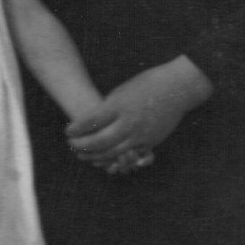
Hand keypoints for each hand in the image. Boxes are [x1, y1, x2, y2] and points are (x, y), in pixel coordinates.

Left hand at [65, 56, 212, 168]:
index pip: (92, 121)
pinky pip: (128, 155)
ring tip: (83, 155)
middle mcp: (129, 122)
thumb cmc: (146, 85)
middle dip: (82, 145)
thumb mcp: (121, 92)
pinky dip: (114, 159)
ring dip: (95, 156)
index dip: (77, 129)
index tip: (67, 131)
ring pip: (113, 152)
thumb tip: (92, 123)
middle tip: (72, 145)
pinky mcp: (150, 142)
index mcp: (119, 105)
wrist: (176, 88)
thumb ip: (107, 109)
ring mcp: (140, 134)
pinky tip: (103, 158)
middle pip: (99, 141)